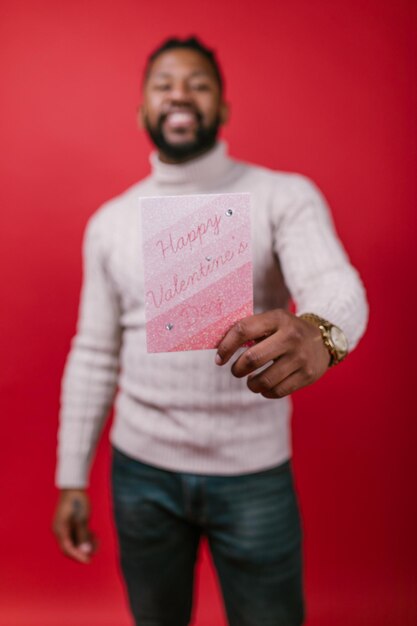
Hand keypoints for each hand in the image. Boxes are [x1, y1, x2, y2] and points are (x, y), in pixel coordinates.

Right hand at [52, 489, 96, 563]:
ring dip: (86, 543)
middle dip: (84, 550)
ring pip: (75, 541)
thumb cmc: (77, 501)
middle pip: (71, 547)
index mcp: (60, 529)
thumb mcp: (82, 518)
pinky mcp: (69, 524)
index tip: (88, 561)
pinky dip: (85, 536)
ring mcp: (65, 527)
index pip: (68, 549)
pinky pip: (77, 535)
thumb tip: (85, 551)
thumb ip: (83, 535)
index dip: (78, 556)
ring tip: (97, 540)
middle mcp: (60, 530)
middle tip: (96, 549)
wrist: (74, 486)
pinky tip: (95, 535)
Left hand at [215, 309, 329, 398]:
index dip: (226, 346)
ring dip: (251, 384)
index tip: (219, 358)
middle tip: (236, 371)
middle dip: (237, 369)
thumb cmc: (286, 331)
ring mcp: (301, 357)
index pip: (243, 330)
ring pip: (264, 380)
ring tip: (251, 381)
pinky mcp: (307, 375)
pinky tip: (266, 387)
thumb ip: (250, 330)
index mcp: (277, 318)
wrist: (324, 339)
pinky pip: (277, 391)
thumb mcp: (273, 321)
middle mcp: (291, 337)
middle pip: (252, 359)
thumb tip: (220, 349)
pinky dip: (266, 392)